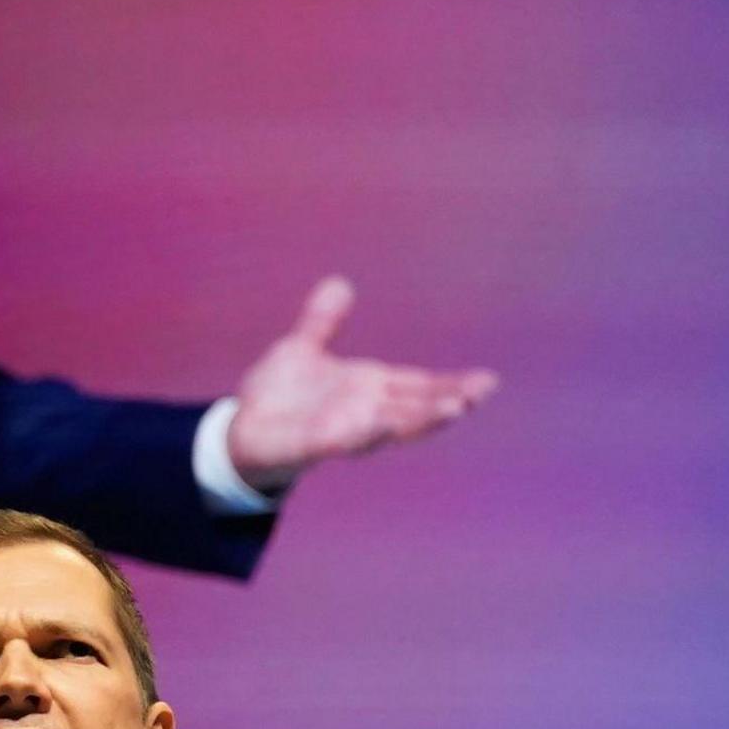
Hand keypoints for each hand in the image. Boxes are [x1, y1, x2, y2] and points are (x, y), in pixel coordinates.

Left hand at [221, 275, 498, 489]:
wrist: (241, 432)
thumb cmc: (277, 396)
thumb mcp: (301, 349)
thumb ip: (322, 322)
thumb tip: (339, 284)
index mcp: (367, 388)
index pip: (418, 385)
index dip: (451, 383)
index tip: (487, 381)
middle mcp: (363, 411)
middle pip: (415, 407)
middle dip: (450, 401)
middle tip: (483, 392)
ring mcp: (342, 430)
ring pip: (390, 427)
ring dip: (421, 420)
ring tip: (453, 409)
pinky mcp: (314, 445)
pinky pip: (343, 440)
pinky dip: (365, 432)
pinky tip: (382, 422)